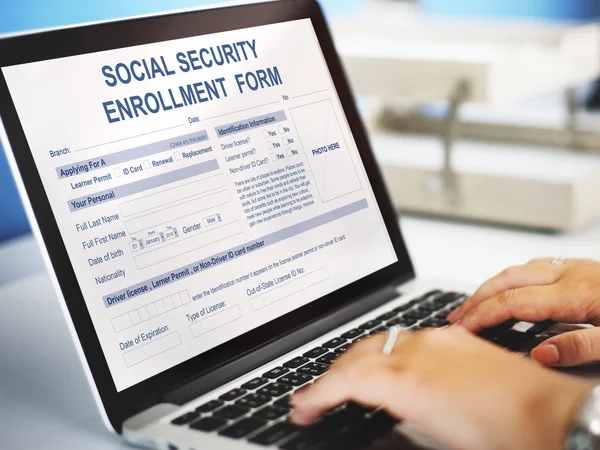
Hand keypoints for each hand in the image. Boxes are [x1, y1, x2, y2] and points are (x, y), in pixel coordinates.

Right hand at [290, 328, 590, 449]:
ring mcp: (436, 337)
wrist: (552, 413)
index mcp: (408, 380)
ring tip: (340, 381)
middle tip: (312, 397)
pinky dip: (382, 352)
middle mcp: (417, 350)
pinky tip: (382, 365)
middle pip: (354, 355)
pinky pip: (403, 337)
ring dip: (352, 361)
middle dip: (327, 376)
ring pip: (377, 340)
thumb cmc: (503, 436)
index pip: (344, 380)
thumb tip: (371, 406)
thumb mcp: (433, 434)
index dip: (315, 394)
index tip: (301, 407)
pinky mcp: (453, 335)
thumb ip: (394, 411)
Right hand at [448, 258, 599, 366]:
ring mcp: (577, 268)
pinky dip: (514, 279)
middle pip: (508, 279)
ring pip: (520, 270)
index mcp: (576, 293)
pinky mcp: (585, 269)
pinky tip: (513, 289)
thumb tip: (541, 354)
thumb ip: (580, 348)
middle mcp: (572, 274)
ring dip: (492, 286)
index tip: (463, 328)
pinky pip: (537, 267)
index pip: (513, 301)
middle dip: (477, 298)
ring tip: (476, 304)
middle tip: (457, 316)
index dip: (483, 314)